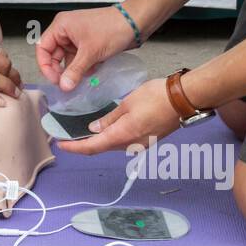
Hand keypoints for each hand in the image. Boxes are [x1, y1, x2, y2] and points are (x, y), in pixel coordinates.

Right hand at [36, 5, 136, 91]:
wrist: (135, 22)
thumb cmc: (112, 29)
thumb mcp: (90, 53)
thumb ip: (74, 71)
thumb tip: (63, 87)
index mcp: (61, 26)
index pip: (43, 48)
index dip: (46, 66)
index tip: (55, 81)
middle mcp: (66, 30)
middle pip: (54, 54)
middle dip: (61, 70)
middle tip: (67, 85)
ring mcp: (78, 37)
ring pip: (68, 58)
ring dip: (74, 70)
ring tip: (81, 80)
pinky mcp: (89, 43)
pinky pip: (80, 58)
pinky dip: (84, 67)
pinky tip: (92, 72)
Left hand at [55, 78, 180, 155]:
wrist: (184, 100)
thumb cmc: (156, 97)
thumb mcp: (127, 104)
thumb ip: (109, 119)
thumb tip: (94, 129)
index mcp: (123, 136)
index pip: (92, 147)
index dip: (74, 148)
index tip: (60, 144)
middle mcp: (130, 145)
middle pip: (101, 149)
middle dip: (83, 145)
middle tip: (68, 137)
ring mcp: (140, 145)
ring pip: (113, 146)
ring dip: (97, 142)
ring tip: (82, 132)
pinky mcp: (147, 140)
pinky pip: (124, 143)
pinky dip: (111, 138)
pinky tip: (105, 129)